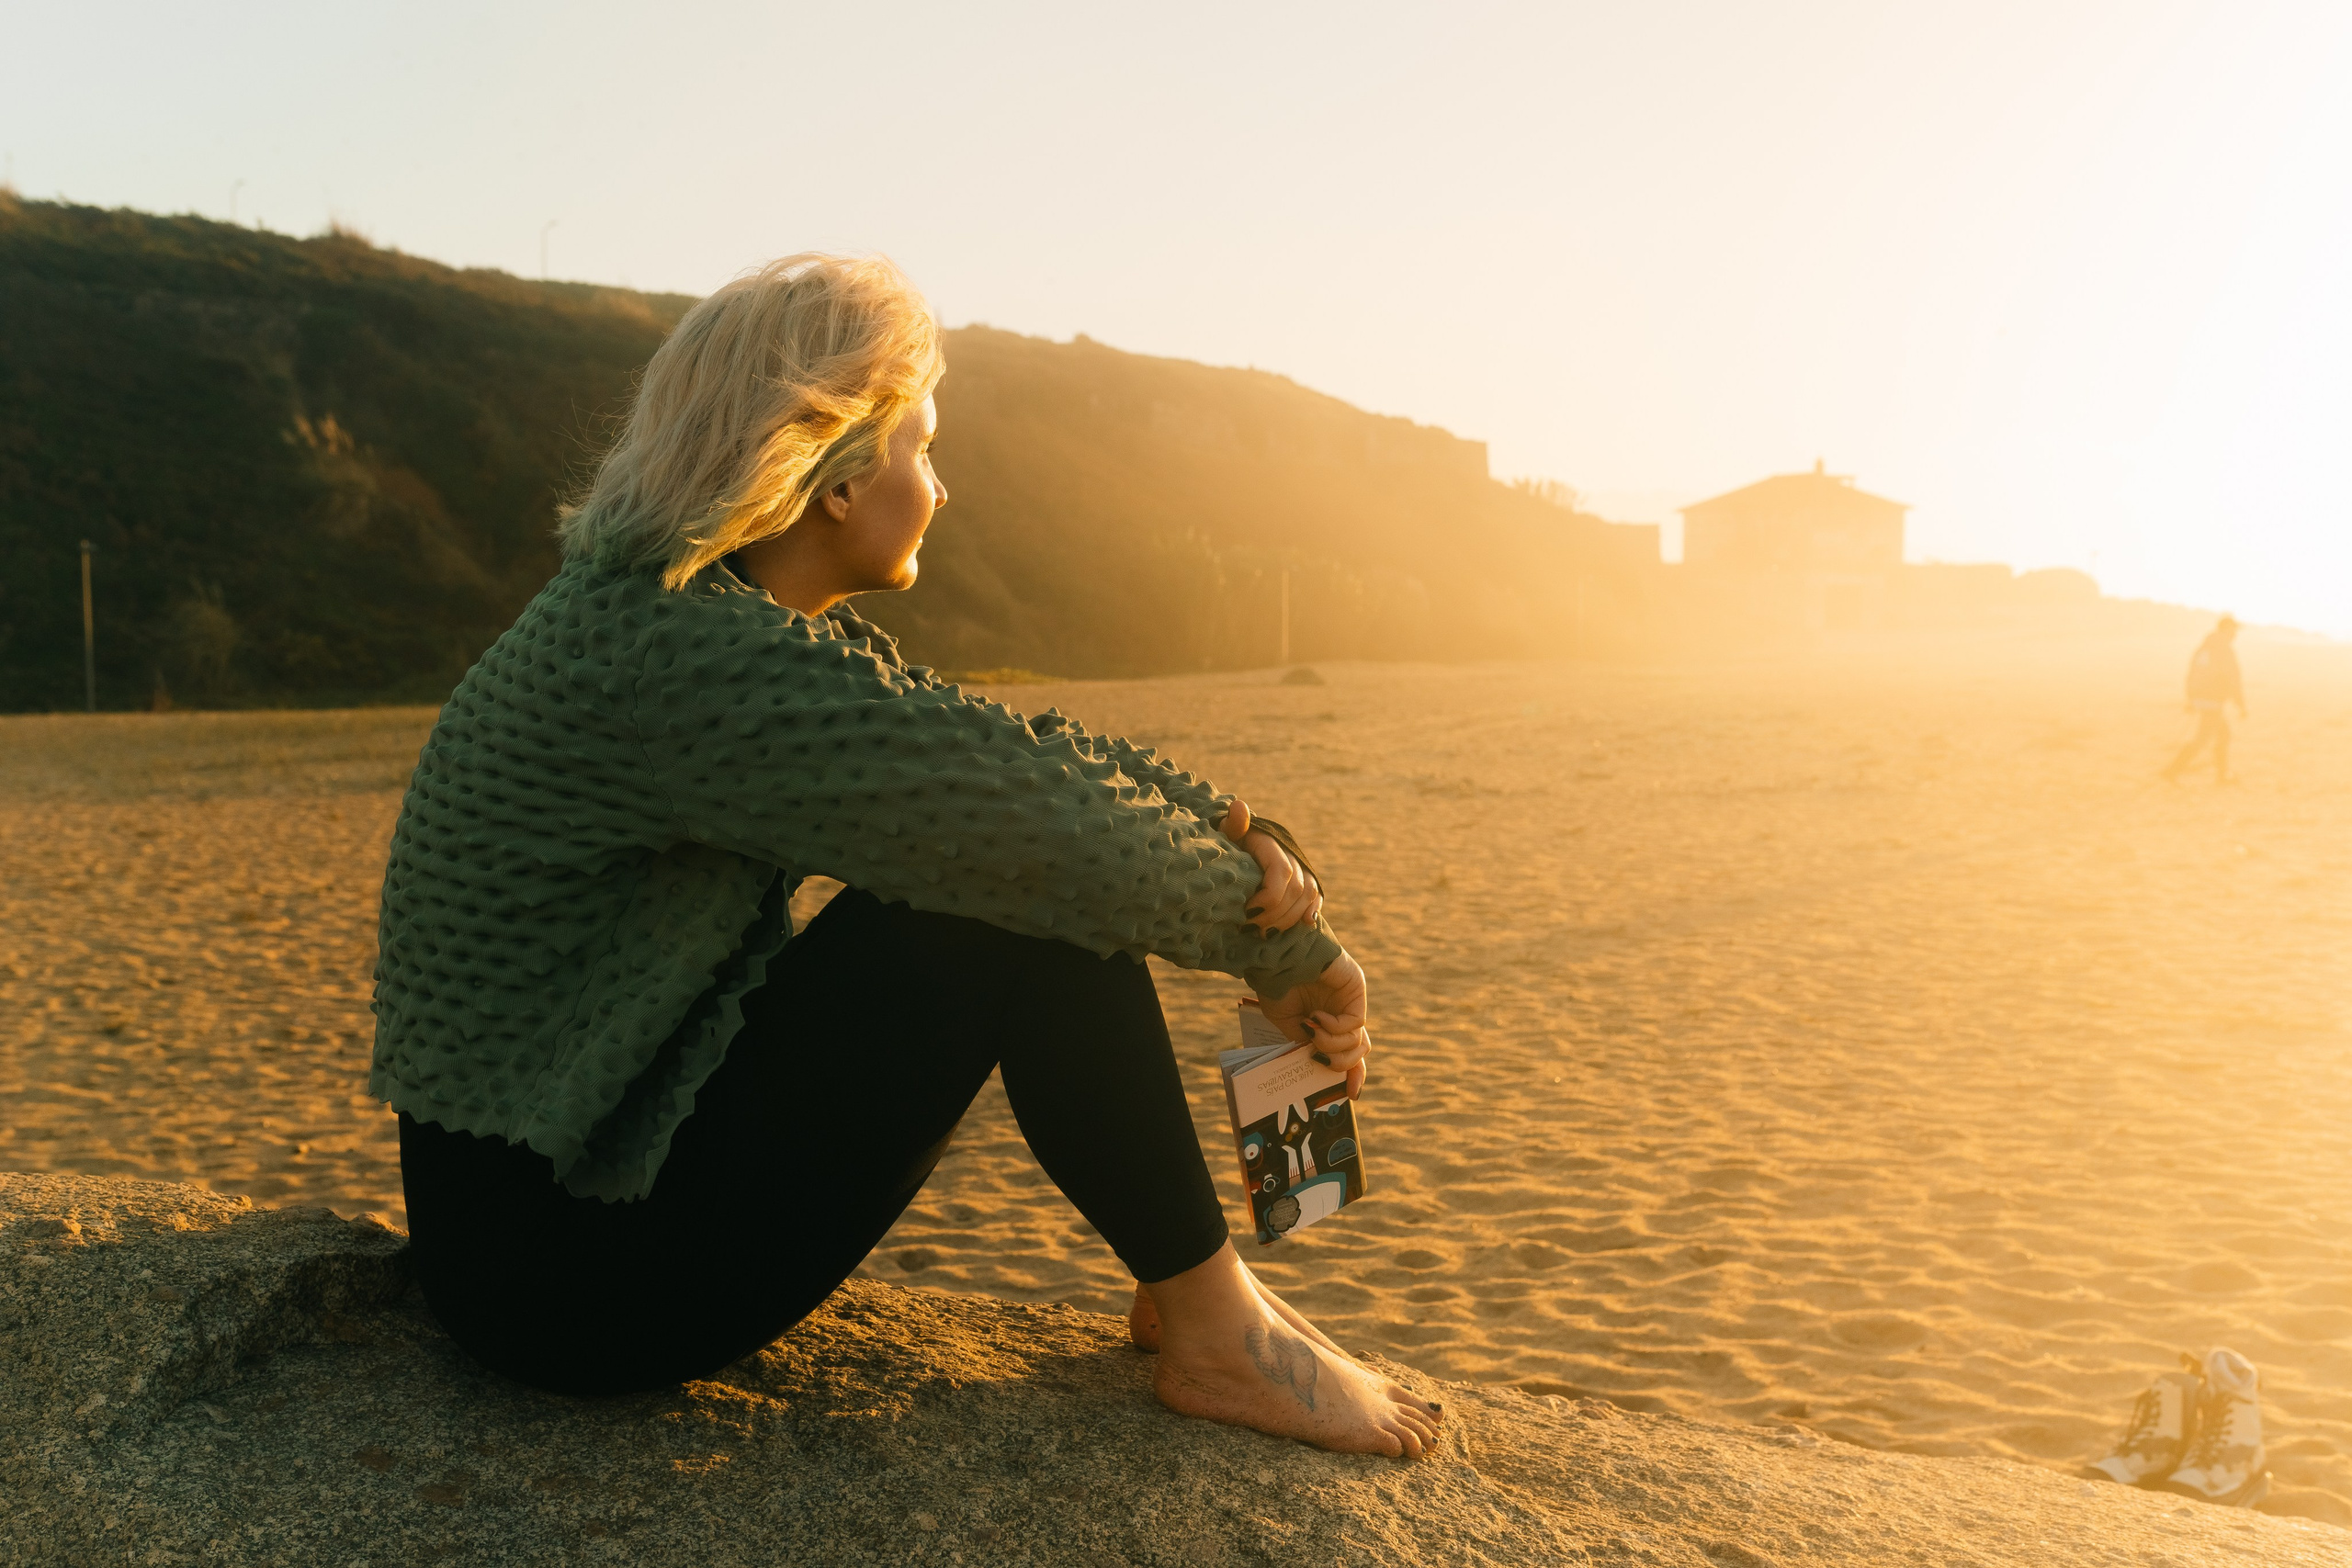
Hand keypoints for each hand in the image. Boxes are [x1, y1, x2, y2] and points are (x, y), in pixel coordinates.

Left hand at [1222, 800, 1321, 934]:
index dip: (1269, 897)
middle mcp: (1291, 853)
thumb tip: (1239, 807)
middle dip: (1275, 914)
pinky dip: (1310, 911)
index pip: (1281, 872)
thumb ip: (1233, 825)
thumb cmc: (1226, 841)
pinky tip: (1304, 923)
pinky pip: (1315, 896)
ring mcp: (1301, 866)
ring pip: (1307, 895)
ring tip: (1265, 933)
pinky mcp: (1305, 878)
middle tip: (1250, 928)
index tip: (1247, 912)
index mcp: (1271, 843)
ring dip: (1288, 918)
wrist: (1238, 844)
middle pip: (1295, 889)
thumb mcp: (1225, 834)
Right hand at [1257, 950, 1370, 1098]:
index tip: (1351, 1094)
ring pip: (1358, 1043)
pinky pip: (1355, 1024)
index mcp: (1327, 1022)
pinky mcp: (1357, 991)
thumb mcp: (1287, 1025)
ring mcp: (1351, 1002)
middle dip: (1339, 1063)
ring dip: (1331, 1045)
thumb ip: (1306, 1044)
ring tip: (1311, 1031)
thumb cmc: (1277, 985)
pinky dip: (1334, 1028)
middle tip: (1318, 1055)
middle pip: (1358, 1053)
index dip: (1353, 1075)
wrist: (1276, 958)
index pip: (1348, 1052)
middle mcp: (1342, 1014)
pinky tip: (1317, 1017)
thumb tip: (1321, 1062)